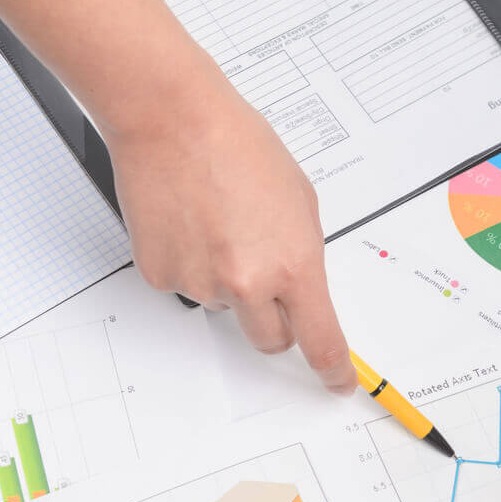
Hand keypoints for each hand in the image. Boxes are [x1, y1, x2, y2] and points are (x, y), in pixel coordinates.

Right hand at [108, 79, 356, 393]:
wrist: (173, 119)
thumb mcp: (299, 200)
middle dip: (274, 320)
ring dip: (226, 279)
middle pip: (270, 339)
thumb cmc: (235, 145)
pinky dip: (190, 263)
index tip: (338, 382)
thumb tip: (302, 287)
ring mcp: (200, 282)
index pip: (320, 340)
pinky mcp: (162, 276)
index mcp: (293, 263)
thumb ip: (304, 253)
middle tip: (264, 277)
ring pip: (224, 307)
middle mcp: (246, 282)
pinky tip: (190, 223)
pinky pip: (186, 286)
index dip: (332, 370)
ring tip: (218, 221)